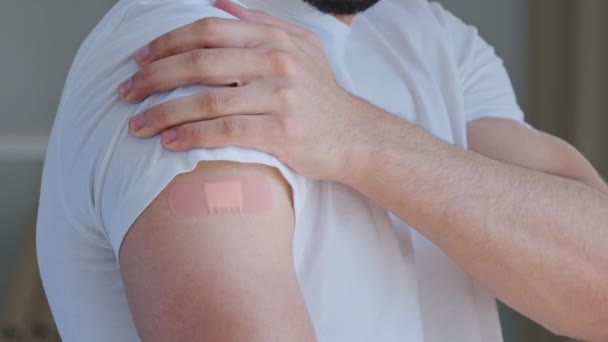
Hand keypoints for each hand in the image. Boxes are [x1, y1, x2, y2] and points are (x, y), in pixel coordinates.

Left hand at [117, 0, 370, 180]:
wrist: (355, 136)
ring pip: (207, 99)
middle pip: (200, 62)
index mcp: (276, 38)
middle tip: (126, 91)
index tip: (139, 59)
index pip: (209, 30)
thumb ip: (259, 23)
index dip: (167, 42)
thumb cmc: (320, 95)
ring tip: (137, 124)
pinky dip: (192, 136)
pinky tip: (170, 142)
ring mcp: (281, 96)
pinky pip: (225, 131)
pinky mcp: (282, 132)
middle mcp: (278, 61)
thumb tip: (218, 0)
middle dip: (154, 77)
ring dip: (164, 112)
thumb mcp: (300, 47)